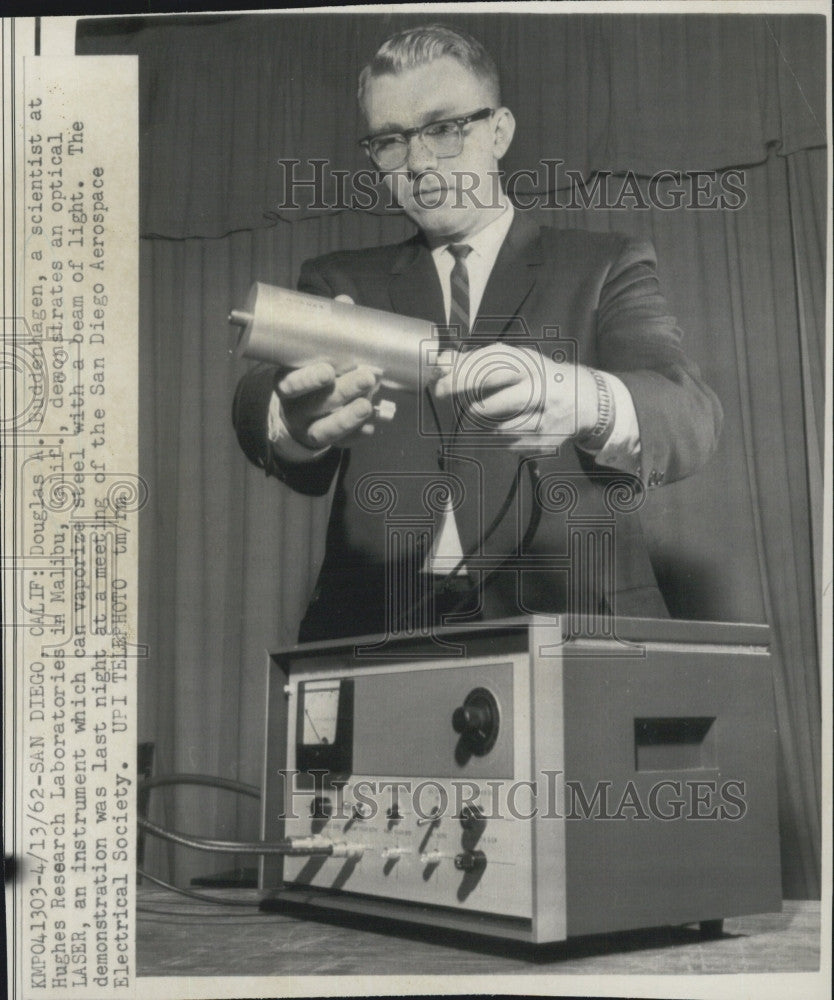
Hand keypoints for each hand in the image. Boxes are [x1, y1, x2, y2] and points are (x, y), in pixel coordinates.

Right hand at [276, 296, 379, 448]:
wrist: (297, 414)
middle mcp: (295, 407)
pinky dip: (356, 435)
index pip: (290, 384)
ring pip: (326, 428)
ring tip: (370, 405)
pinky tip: (372, 427)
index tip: (327, 371)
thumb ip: (327, 331)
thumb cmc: (309, 373)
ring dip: (350, 417)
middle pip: (316, 404)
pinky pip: (341, 443)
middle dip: (344, 391)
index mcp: (286, 382)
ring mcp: (308, 428)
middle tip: (368, 377)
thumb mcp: (312, 353)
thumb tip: (344, 302)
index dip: (307, 380)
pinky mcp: (323, 442)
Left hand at [433, 344, 598, 448]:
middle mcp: (541, 391)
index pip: (493, 368)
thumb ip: (478, 362)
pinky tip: (502, 426)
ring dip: (481, 421)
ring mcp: (545, 420)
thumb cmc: (541, 378)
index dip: (462, 374)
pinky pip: (508, 443)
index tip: (439, 379)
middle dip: (465, 398)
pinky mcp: (545, 442)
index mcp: (532, 365)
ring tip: (478, 411)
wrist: (586, 400)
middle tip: (443, 393)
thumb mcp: (516, 362)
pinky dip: (496, 436)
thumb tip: (442, 361)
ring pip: (499, 428)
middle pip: (498, 401)